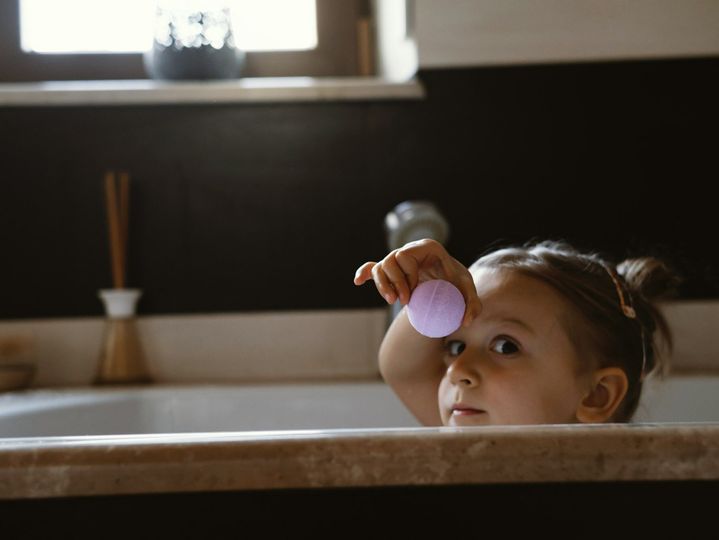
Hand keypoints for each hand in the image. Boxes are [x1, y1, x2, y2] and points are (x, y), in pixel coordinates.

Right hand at [353, 238, 480, 326]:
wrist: (448, 287)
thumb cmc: (458, 285)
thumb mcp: (469, 293)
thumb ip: (473, 305)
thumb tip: (465, 321)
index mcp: (428, 247)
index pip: (408, 254)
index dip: (407, 273)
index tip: (414, 291)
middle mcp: (411, 250)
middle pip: (391, 259)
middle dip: (395, 281)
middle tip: (404, 301)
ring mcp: (399, 260)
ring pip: (381, 266)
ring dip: (382, 284)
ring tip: (393, 302)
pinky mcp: (390, 270)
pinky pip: (372, 268)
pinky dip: (364, 273)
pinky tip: (358, 281)